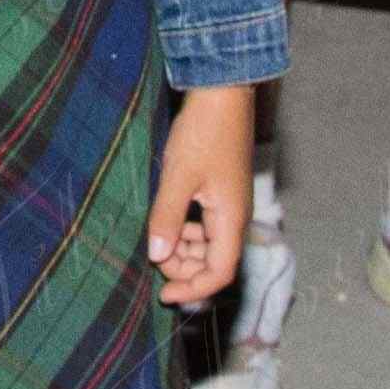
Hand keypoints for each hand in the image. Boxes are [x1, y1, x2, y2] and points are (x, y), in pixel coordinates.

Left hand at [143, 84, 255, 309]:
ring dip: (184, 249)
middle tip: (153, 255)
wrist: (222, 94)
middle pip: (214, 263)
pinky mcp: (222, 193)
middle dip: (184, 268)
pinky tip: (168, 218)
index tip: (163, 295)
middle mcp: (235, 218)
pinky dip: (186, 231)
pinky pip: (206, 226)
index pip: (219, 273)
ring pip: (208, 245)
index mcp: (231, 219)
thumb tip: (157, 255)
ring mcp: (229, 205)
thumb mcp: (179, 176)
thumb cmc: (204, 131)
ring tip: (158, 236)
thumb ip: (167, 217)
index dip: (193, 289)